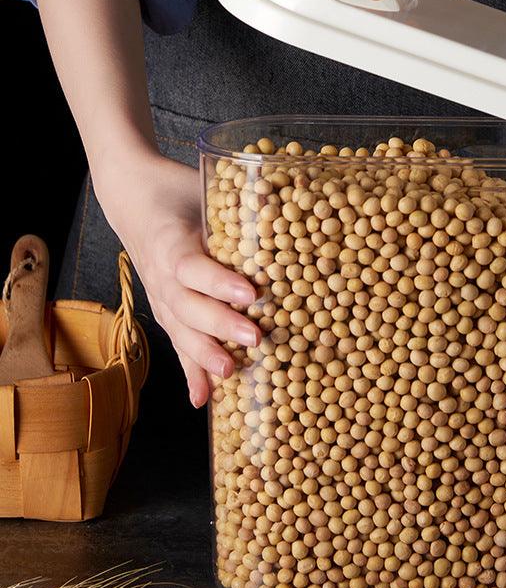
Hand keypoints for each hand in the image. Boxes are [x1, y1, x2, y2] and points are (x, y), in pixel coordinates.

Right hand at [95, 153, 260, 407]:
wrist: (135, 197)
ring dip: (205, 355)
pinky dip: (190, 371)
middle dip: (221, 326)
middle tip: (255, 339)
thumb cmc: (180, 191)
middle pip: (188, 306)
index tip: (251, 293)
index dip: (219, 282)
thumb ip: (241, 200)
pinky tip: (202, 399)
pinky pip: (179, 343)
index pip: (193, 267)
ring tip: (230, 373)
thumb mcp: (206, 188)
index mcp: (173, 241)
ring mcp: (162, 295)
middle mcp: (162, 274)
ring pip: (182, 330)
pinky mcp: (167, 310)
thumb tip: (288, 198)